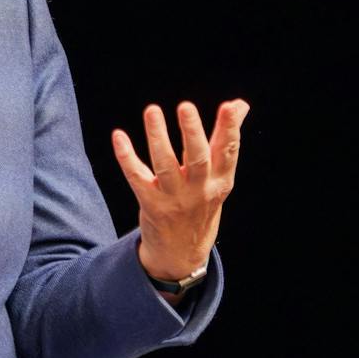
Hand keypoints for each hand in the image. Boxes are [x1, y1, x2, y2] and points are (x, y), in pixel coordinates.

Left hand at [112, 99, 249, 282]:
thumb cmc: (202, 202)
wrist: (182, 253)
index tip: (230, 106)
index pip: (228, 151)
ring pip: (165, 165)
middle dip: (192, 132)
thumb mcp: (220, 176)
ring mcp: (174, 199)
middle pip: (197, 159)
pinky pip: (137, 178)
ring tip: (152, 111)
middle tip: (185, 107)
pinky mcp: (151, 204)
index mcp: (220, 180)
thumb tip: (240, 104)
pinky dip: (127, 157)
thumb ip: (226, 139)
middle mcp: (200, 190)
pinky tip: (119, 136)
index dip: (230, 128)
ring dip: (158, 137)